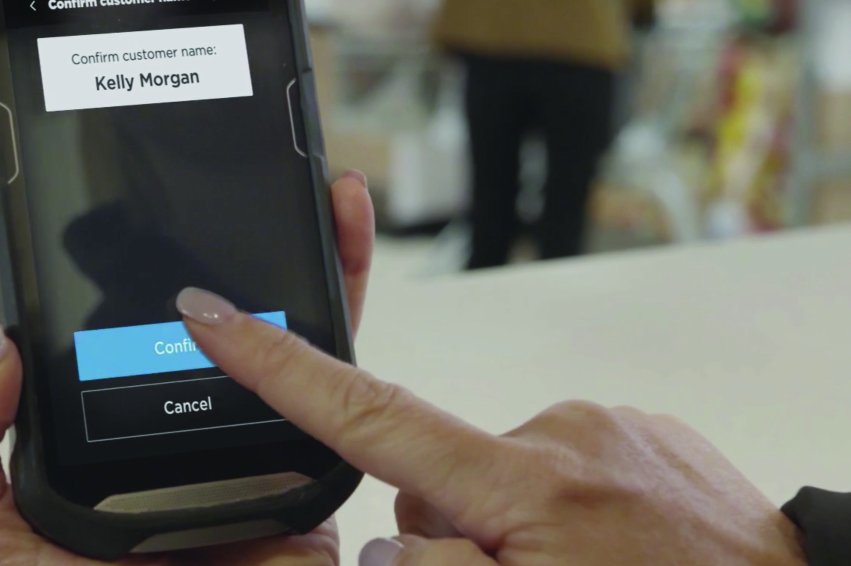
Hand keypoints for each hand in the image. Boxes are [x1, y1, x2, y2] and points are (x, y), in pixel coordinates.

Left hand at [0, 172, 373, 565]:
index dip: (164, 261)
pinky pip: (343, 420)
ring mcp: (253, 463)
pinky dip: (359, 350)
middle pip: (238, 325)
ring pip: (301, 357)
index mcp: (114, 427)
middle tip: (276, 171)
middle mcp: (189, 433)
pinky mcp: (303, 493)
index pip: (143, 330)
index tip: (171, 194)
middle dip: (268, 241)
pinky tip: (351, 268)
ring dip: (325, 269)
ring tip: (330, 201)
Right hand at [175, 293, 808, 565]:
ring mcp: (601, 423)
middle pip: (430, 476)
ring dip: (509, 525)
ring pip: (495, 478)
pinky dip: (558, 507)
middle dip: (443, 529)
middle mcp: (557, 433)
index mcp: (524, 484)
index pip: (368, 414)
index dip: (277, 364)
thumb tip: (389, 537)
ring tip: (574, 565)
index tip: (213, 310)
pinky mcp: (638, 425)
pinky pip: (555, 464)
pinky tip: (606, 544)